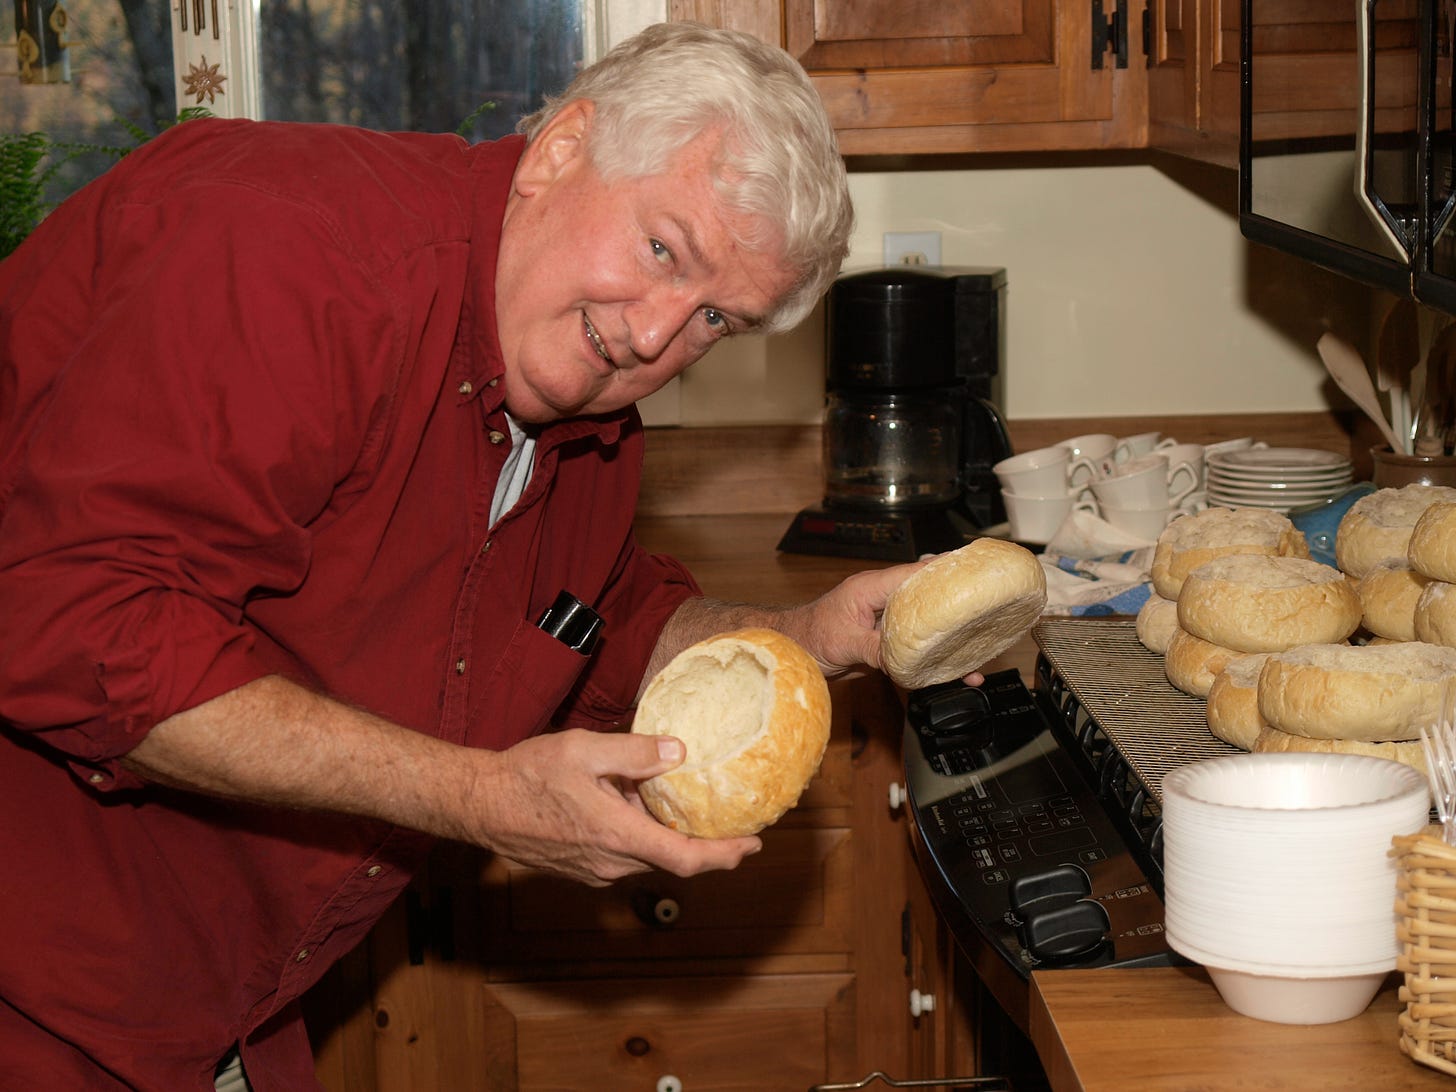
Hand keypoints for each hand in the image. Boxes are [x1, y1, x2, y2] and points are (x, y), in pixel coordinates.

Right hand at [465, 728, 761, 886]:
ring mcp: (594, 870)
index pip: (686, 858)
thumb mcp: (584, 749)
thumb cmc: (527, 775)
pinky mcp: (581, 868)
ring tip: (662, 792)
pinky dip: (637, 831)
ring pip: (645, 854)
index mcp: (617, 836)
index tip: (752, 844)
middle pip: (670, 857)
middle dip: (697, 836)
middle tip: (721, 810)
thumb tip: (678, 752)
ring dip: (660, 829)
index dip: (725, 855)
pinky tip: (627, 799)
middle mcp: (610, 863)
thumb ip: (634, 752)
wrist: (478, 803)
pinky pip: (623, 854)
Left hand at [783, 561, 984, 686]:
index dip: (942, 572)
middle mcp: (882, 602)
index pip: (914, 574)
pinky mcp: (884, 644)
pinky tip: (951, 673)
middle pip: (926, 598)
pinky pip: (914, 649)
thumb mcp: (843, 642)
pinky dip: (932, 660)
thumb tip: (902, 660)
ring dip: (947, 639)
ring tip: (976, 655)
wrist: (793, 654)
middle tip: (986, 611)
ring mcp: (885, 623)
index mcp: (871, 588)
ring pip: (923, 626)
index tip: (970, 572)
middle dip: (954, 605)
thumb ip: (874, 649)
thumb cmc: (808, 637)